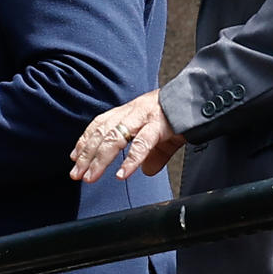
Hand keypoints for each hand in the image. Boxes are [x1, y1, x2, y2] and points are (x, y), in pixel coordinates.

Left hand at [69, 90, 184, 181]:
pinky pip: (142, 144)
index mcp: (129, 112)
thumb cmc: (177, 115)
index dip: (84, 140)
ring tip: (91, 176)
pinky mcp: (159, 125)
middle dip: (86, 155)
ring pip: (115, 138)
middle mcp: (132, 112)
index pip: (99, 124)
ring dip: (100, 160)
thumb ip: (152, 154)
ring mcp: (144, 117)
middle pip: (102, 133)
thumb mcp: (160, 135)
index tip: (73, 157)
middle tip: (76, 173)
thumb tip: (147, 170)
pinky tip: (122, 174)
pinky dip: (130, 160)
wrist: (199, 98)